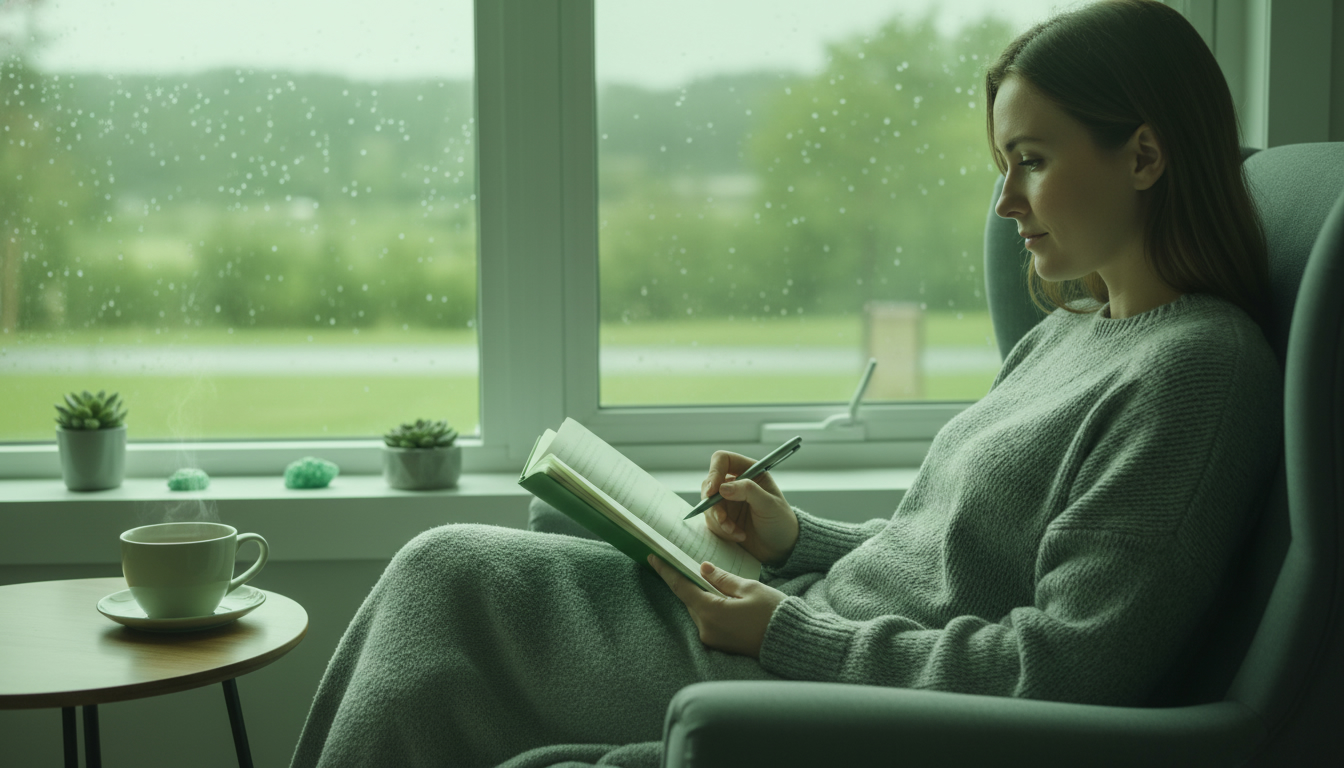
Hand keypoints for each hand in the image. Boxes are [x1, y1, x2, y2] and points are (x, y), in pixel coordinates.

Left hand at [647, 555, 785, 658]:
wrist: (792, 642)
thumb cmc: (774, 613)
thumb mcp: (750, 588)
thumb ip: (723, 578)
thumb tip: (702, 568)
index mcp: (712, 612)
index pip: (681, 588)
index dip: (666, 571)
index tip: (653, 558)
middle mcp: (707, 629)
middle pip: (689, 599)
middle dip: (685, 580)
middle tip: (679, 561)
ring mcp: (713, 639)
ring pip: (698, 609)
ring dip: (699, 594)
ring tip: (703, 576)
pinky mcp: (721, 644)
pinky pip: (708, 620)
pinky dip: (708, 606)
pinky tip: (716, 595)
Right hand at [701, 450, 798, 567]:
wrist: (780, 547)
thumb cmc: (781, 522)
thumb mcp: (769, 504)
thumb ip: (748, 491)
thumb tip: (722, 488)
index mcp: (749, 471)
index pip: (723, 460)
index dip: (714, 472)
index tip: (713, 491)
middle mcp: (735, 483)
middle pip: (709, 483)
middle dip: (713, 504)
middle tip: (723, 518)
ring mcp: (727, 501)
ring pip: (708, 504)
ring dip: (719, 520)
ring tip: (736, 531)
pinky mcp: (722, 517)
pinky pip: (711, 521)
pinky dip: (722, 530)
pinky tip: (738, 536)